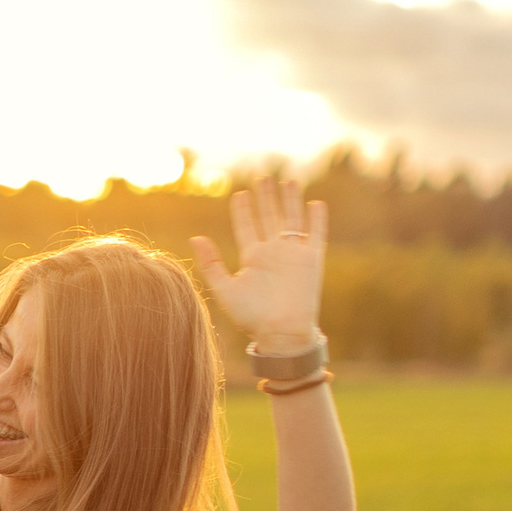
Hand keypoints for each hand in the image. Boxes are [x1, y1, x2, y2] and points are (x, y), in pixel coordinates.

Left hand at [191, 177, 327, 352]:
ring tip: (288, 181)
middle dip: (266, 198)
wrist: (281, 333)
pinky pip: (316, 234)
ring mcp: (293, 254)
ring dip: (290, 201)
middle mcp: (273, 253)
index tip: (239, 194)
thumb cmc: (251, 317)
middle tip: (263, 177)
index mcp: (253, 258)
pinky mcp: (312, 259)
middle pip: (269, 218)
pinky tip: (314, 203)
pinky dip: (316, 219)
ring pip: (292, 220)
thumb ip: (211, 263)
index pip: (247, 227)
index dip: (244, 210)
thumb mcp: (225, 289)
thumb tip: (196, 237)